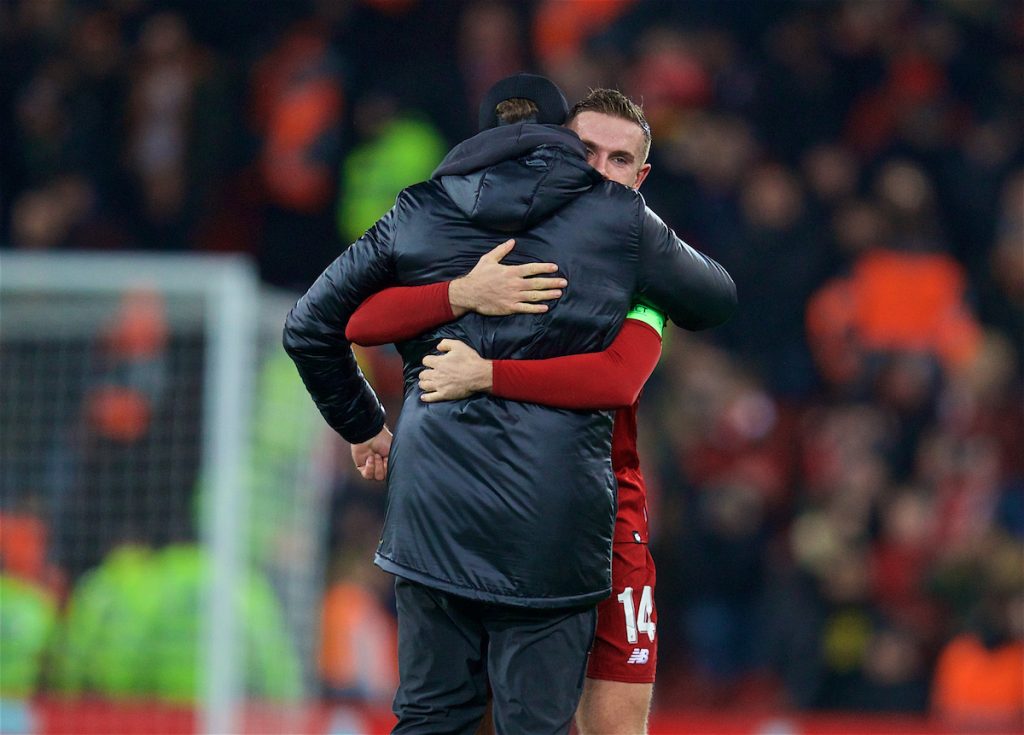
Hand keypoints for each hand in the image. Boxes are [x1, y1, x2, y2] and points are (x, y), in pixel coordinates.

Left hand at [351, 425, 391, 480]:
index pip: (390, 472)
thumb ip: (396, 461)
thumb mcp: (394, 451)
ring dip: (376, 466)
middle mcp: (380, 464)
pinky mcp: (362, 467)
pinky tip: (369, 458)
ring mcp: (371, 466)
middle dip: (382, 466)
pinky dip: (369, 467)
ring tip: (375, 456)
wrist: (369, 436)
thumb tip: (399, 469)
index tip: (387, 459)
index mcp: (388, 461)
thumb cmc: (383, 439)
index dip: (389, 468)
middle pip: (383, 476)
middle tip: (380, 455)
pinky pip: (367, 475)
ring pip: (376, 477)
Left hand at [419, 340, 491, 402]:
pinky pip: (430, 397)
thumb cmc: (469, 360)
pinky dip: (425, 397)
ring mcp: (439, 385)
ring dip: (423, 383)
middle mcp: (436, 374)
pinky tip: (423, 396)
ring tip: (426, 383)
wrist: (478, 375)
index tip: (432, 362)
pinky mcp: (444, 395)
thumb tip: (438, 347)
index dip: (428, 361)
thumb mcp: (458, 345)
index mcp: (438, 362)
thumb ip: (445, 343)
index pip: (425, 361)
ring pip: (424, 385)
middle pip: (422, 374)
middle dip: (425, 373)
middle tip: (429, 373)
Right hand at [448, 239, 565, 315]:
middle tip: (564, 282)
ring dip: (548, 294)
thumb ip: (502, 250)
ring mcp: (513, 297)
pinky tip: (545, 308)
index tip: (555, 268)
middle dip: (552, 282)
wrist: (469, 293)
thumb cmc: (478, 275)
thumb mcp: (488, 259)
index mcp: (511, 272)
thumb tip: (512, 241)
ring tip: (559, 293)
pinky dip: (536, 308)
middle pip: (537, 283)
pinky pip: (526, 308)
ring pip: (534, 296)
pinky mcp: (509, 307)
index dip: (545, 268)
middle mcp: (515, 284)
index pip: (532, 269)